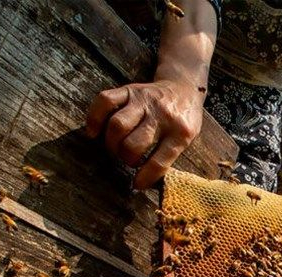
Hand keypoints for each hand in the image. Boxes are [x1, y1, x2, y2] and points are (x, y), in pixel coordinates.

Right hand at [85, 79, 203, 189]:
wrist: (184, 87)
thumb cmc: (184, 120)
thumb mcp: (188, 139)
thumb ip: (168, 155)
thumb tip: (143, 180)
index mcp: (181, 133)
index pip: (160, 161)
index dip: (145, 177)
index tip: (136, 184)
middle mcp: (162, 116)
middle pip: (133, 143)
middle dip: (125, 158)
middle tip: (127, 160)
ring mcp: (144, 101)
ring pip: (117, 125)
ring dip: (111, 143)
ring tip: (114, 148)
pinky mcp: (130, 89)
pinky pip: (105, 101)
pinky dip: (94, 118)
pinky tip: (94, 131)